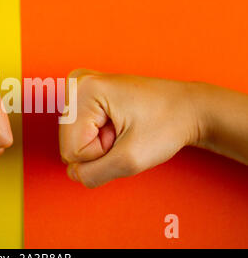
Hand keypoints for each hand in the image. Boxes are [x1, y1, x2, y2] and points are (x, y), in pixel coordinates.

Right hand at [59, 69, 201, 187]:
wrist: (188, 108)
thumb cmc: (168, 123)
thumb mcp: (131, 160)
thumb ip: (93, 174)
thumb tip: (73, 174)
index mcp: (84, 90)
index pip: (72, 150)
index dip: (102, 153)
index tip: (124, 135)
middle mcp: (76, 83)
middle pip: (69, 144)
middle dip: (99, 148)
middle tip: (125, 133)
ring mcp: (79, 86)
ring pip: (73, 140)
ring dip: (101, 143)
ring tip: (124, 128)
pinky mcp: (84, 94)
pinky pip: (78, 132)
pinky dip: (99, 136)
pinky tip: (117, 124)